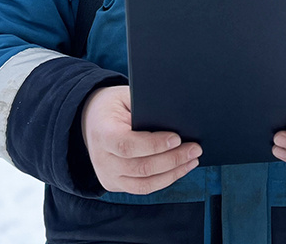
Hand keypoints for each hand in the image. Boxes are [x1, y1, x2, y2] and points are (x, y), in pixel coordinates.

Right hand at [81, 85, 201, 194]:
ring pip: (144, 183)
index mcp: (102, 133)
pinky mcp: (115, 184)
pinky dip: (164, 180)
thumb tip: (175, 116)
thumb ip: (145, 107)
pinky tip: (180, 169)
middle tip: (195, 148)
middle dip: (172, 159)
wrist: (90, 120)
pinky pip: (143, 188)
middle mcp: (102, 159)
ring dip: (173, 173)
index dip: (153, 145)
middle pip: (141, 167)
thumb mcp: (125, 97)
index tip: (177, 138)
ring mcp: (108, 175)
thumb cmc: (113, 106)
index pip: (127, 145)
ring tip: (192, 160)